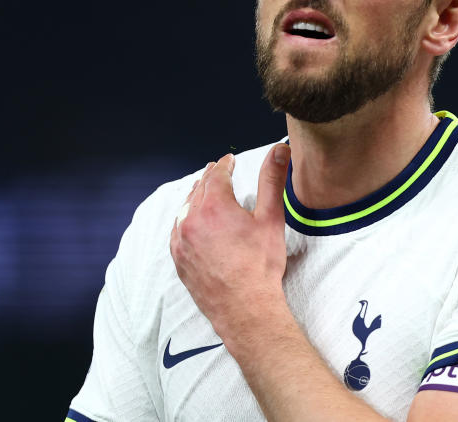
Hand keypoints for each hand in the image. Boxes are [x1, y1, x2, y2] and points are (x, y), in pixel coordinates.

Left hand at [170, 144, 291, 340]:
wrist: (245, 308)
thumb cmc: (261, 265)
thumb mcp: (271, 218)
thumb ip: (272, 180)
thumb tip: (279, 150)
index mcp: (214, 205)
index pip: (217, 175)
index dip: (225, 165)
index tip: (229, 160)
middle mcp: (192, 219)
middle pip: (199, 189)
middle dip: (209, 177)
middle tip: (215, 169)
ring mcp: (182, 241)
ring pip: (185, 209)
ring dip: (194, 196)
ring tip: (201, 190)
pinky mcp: (179, 259)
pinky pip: (177, 231)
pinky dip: (184, 219)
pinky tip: (189, 220)